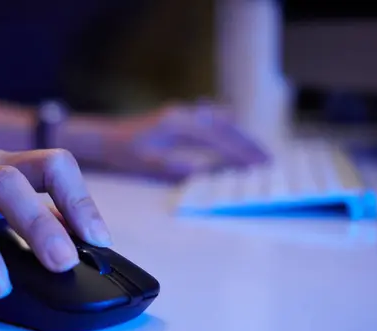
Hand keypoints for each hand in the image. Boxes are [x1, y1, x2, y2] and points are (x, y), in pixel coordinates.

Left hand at [62, 102, 268, 180]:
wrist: (108, 137)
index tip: (257, 164)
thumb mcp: (148, 163)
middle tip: (267, 161)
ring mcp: (186, 114)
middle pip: (226, 128)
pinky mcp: (184, 119)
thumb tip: (203, 170)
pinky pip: (213, 124)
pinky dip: (228, 133)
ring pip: (222, 124)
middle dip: (247, 144)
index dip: (239, 152)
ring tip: (258, 154)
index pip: (218, 138)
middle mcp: (186, 114)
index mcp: (179, 124)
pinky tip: (237, 141)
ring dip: (240, 138)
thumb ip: (174, 166)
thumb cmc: (125, 152)